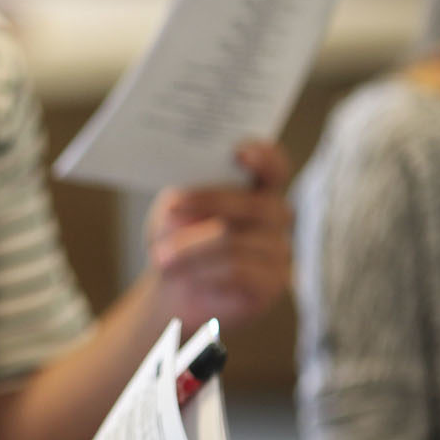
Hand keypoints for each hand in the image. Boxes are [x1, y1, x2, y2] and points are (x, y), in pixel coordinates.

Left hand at [146, 140, 293, 329]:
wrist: (176, 287)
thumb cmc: (178, 240)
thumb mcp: (172, 214)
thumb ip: (181, 198)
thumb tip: (178, 199)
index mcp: (258, 190)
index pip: (274, 167)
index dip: (264, 157)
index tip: (238, 153)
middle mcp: (276, 217)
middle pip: (252, 205)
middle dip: (208, 204)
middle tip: (169, 212)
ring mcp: (279, 250)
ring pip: (236, 242)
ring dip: (191, 249)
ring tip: (160, 257)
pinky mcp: (272, 283)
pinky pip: (238, 272)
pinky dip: (203, 272)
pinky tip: (185, 276)